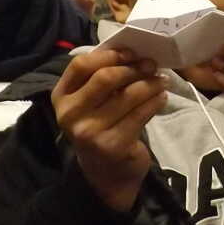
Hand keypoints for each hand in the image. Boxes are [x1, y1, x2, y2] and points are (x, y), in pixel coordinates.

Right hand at [51, 48, 167, 213]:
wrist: (106, 174)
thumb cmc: (100, 128)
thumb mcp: (90, 103)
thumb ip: (100, 78)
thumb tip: (132, 50)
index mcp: (61, 97)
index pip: (81, 65)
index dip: (110, 55)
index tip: (131, 53)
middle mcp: (70, 115)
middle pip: (106, 78)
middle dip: (133, 68)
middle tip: (151, 65)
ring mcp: (90, 132)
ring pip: (128, 95)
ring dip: (150, 83)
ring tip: (161, 80)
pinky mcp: (112, 145)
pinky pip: (141, 114)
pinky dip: (156, 101)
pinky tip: (162, 97)